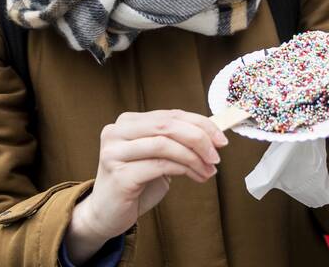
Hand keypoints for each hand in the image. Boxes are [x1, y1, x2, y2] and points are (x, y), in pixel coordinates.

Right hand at [64, 110, 226, 263]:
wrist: (106, 213)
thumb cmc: (135, 183)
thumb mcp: (156, 157)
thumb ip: (174, 142)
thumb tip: (212, 135)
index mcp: (127, 122)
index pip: (169, 115)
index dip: (199, 123)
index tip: (221, 138)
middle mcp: (116, 132)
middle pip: (166, 125)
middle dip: (198, 138)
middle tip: (217, 155)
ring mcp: (115, 153)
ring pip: (164, 144)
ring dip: (193, 157)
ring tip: (208, 170)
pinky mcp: (119, 175)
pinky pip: (160, 166)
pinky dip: (184, 169)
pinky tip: (196, 177)